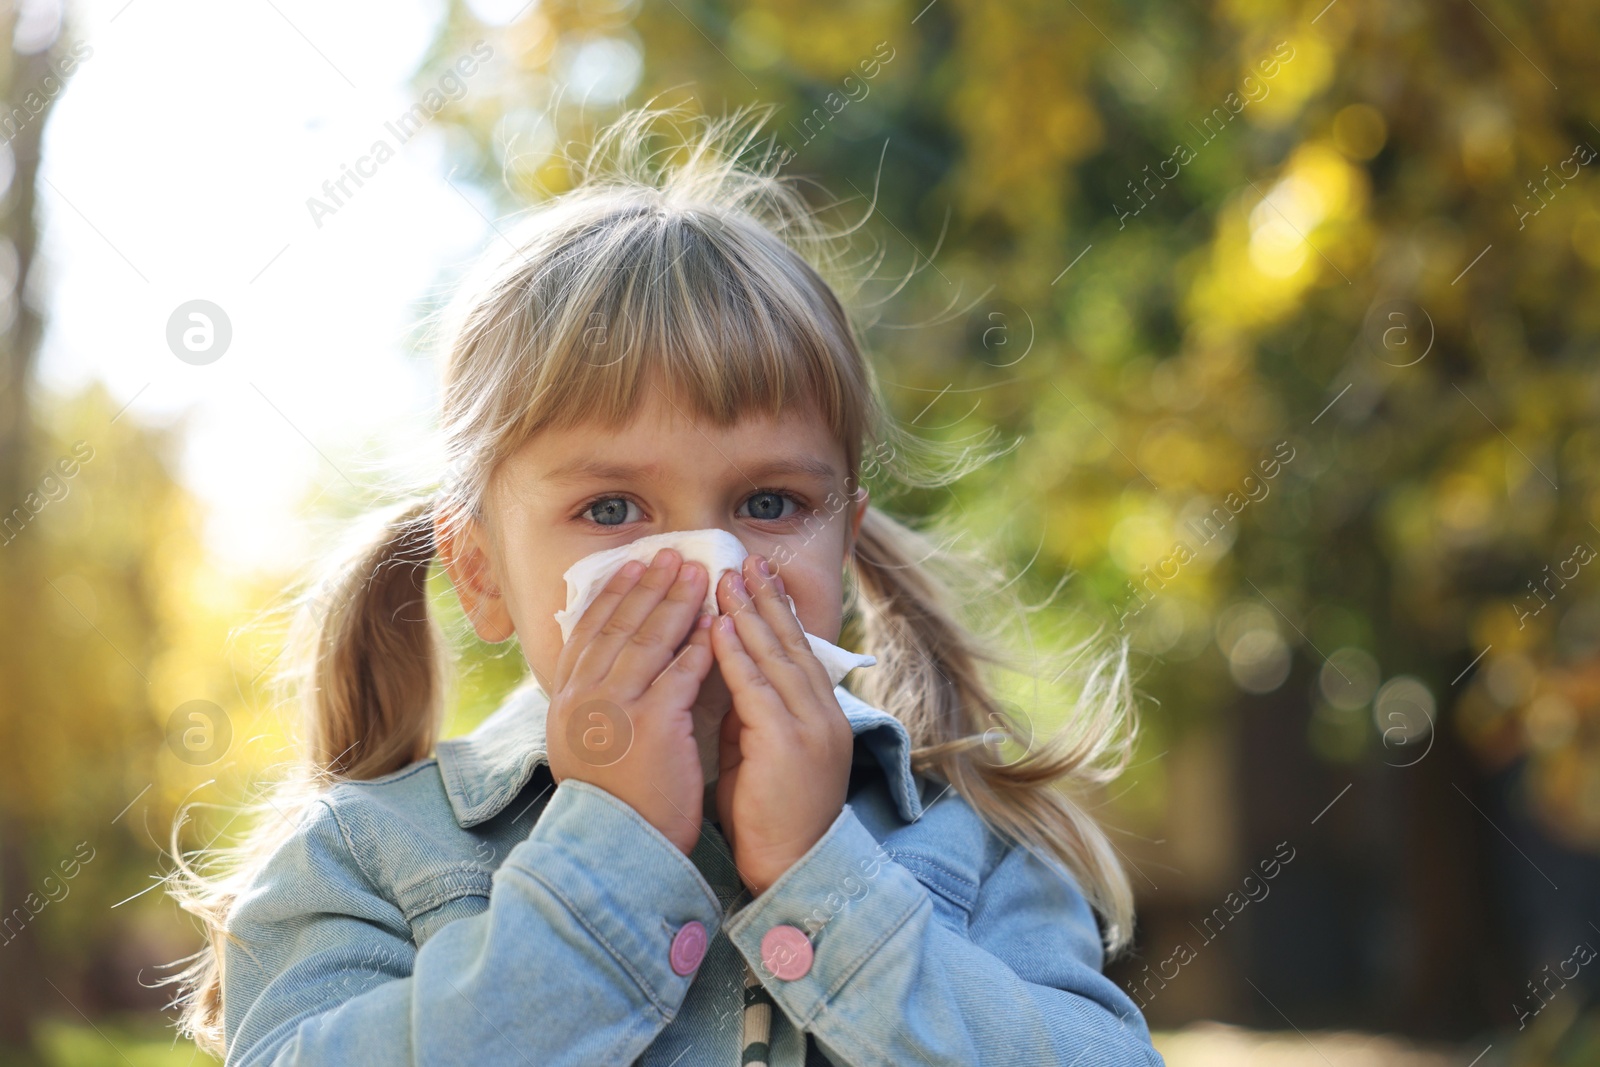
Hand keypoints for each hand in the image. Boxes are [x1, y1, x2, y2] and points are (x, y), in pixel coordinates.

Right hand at [546, 547, 715, 855]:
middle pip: (619, 625)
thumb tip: (605, 665)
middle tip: (671, 555)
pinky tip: (716, 622)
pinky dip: (700, 644)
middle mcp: (585, 696)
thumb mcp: (585, 744)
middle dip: (648, 585)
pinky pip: (682, 671)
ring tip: (698, 573)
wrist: (614, 846)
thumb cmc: (609, 801)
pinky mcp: (654, 722)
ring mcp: (617, 706)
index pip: (589, 632)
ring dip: (677, 601)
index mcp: (566, 699)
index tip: (632, 567)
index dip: (613, 595)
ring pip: (650, 639)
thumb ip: (592, 702)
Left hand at [711, 553, 853, 896]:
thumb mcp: (759, 751)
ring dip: (750, 613)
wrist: (792, 868)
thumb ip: (747, 712)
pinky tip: (719, 626)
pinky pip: (758, 689)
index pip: (796, 649)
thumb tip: (721, 672)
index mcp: (818, 714)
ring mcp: (810, 726)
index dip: (776, 610)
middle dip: (766, 598)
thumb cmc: (770, 815)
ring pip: (777, 656)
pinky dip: (737, 654)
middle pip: (791, 642)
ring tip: (728, 577)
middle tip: (744, 558)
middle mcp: (821, 713)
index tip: (755, 575)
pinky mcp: (789, 744)